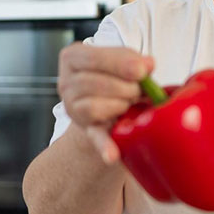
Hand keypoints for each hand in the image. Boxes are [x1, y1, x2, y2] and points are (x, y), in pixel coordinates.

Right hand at [57, 43, 153, 163]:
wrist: (109, 105)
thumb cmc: (115, 77)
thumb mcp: (121, 61)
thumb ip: (133, 60)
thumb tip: (147, 64)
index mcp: (73, 58)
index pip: (91, 57)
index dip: (118, 63)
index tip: (141, 70)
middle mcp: (66, 83)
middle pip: (91, 83)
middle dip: (124, 87)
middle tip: (139, 90)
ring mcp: (73, 108)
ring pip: (93, 107)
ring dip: (120, 105)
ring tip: (131, 102)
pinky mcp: (87, 129)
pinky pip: (94, 138)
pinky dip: (104, 146)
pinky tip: (112, 155)